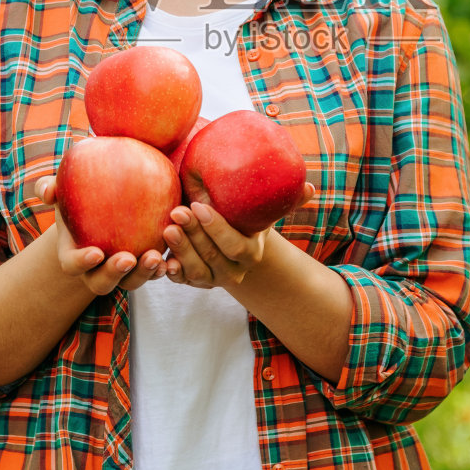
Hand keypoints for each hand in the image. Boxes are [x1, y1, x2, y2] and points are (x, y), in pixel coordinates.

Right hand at [36, 176, 163, 294]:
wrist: (102, 204)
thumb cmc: (78, 196)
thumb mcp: (63, 189)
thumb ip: (50, 188)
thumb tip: (47, 192)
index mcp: (73, 255)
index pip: (72, 265)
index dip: (82, 262)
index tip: (96, 252)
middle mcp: (96, 270)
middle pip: (102, 283)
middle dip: (115, 274)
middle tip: (128, 259)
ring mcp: (122, 272)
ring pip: (131, 282)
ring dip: (143, 273)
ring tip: (155, 257)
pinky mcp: (144, 266)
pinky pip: (154, 273)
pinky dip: (163, 269)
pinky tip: (172, 258)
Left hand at [163, 183, 316, 288]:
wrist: (232, 243)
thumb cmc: (246, 218)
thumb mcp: (265, 211)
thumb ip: (286, 200)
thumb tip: (310, 187)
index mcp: (251, 254)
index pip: (234, 246)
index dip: (217, 229)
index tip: (199, 205)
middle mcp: (233, 272)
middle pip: (212, 257)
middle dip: (194, 235)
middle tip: (177, 211)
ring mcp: (211, 280)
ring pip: (195, 271)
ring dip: (180, 251)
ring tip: (168, 228)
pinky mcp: (191, 281)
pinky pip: (180, 281)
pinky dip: (170, 272)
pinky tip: (159, 258)